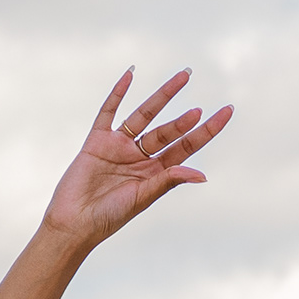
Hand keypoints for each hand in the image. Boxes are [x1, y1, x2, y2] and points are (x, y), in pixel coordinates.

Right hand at [42, 68, 232, 251]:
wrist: (73, 224)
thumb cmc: (108, 218)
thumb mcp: (142, 199)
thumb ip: (167, 181)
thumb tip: (201, 175)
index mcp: (155, 173)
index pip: (186, 147)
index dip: (206, 130)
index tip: (226, 111)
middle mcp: (140, 157)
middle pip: (168, 131)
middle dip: (185, 119)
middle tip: (200, 107)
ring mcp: (119, 147)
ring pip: (145, 115)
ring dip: (163, 96)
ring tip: (183, 77)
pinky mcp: (97, 142)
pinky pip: (109, 112)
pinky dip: (118, 93)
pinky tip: (130, 74)